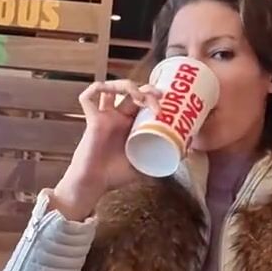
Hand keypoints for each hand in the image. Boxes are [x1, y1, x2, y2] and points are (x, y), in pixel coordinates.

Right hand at [50, 80, 160, 220]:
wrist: (93, 184)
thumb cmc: (114, 176)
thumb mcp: (144, 168)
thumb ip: (160, 162)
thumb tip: (183, 156)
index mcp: (130, 125)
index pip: (143, 102)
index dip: (154, 97)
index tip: (168, 101)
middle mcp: (117, 118)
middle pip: (132, 92)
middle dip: (147, 90)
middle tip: (159, 97)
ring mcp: (105, 117)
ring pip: (112, 88)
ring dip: (128, 86)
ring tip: (140, 96)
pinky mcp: (92, 120)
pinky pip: (88, 97)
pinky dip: (98, 88)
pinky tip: (110, 91)